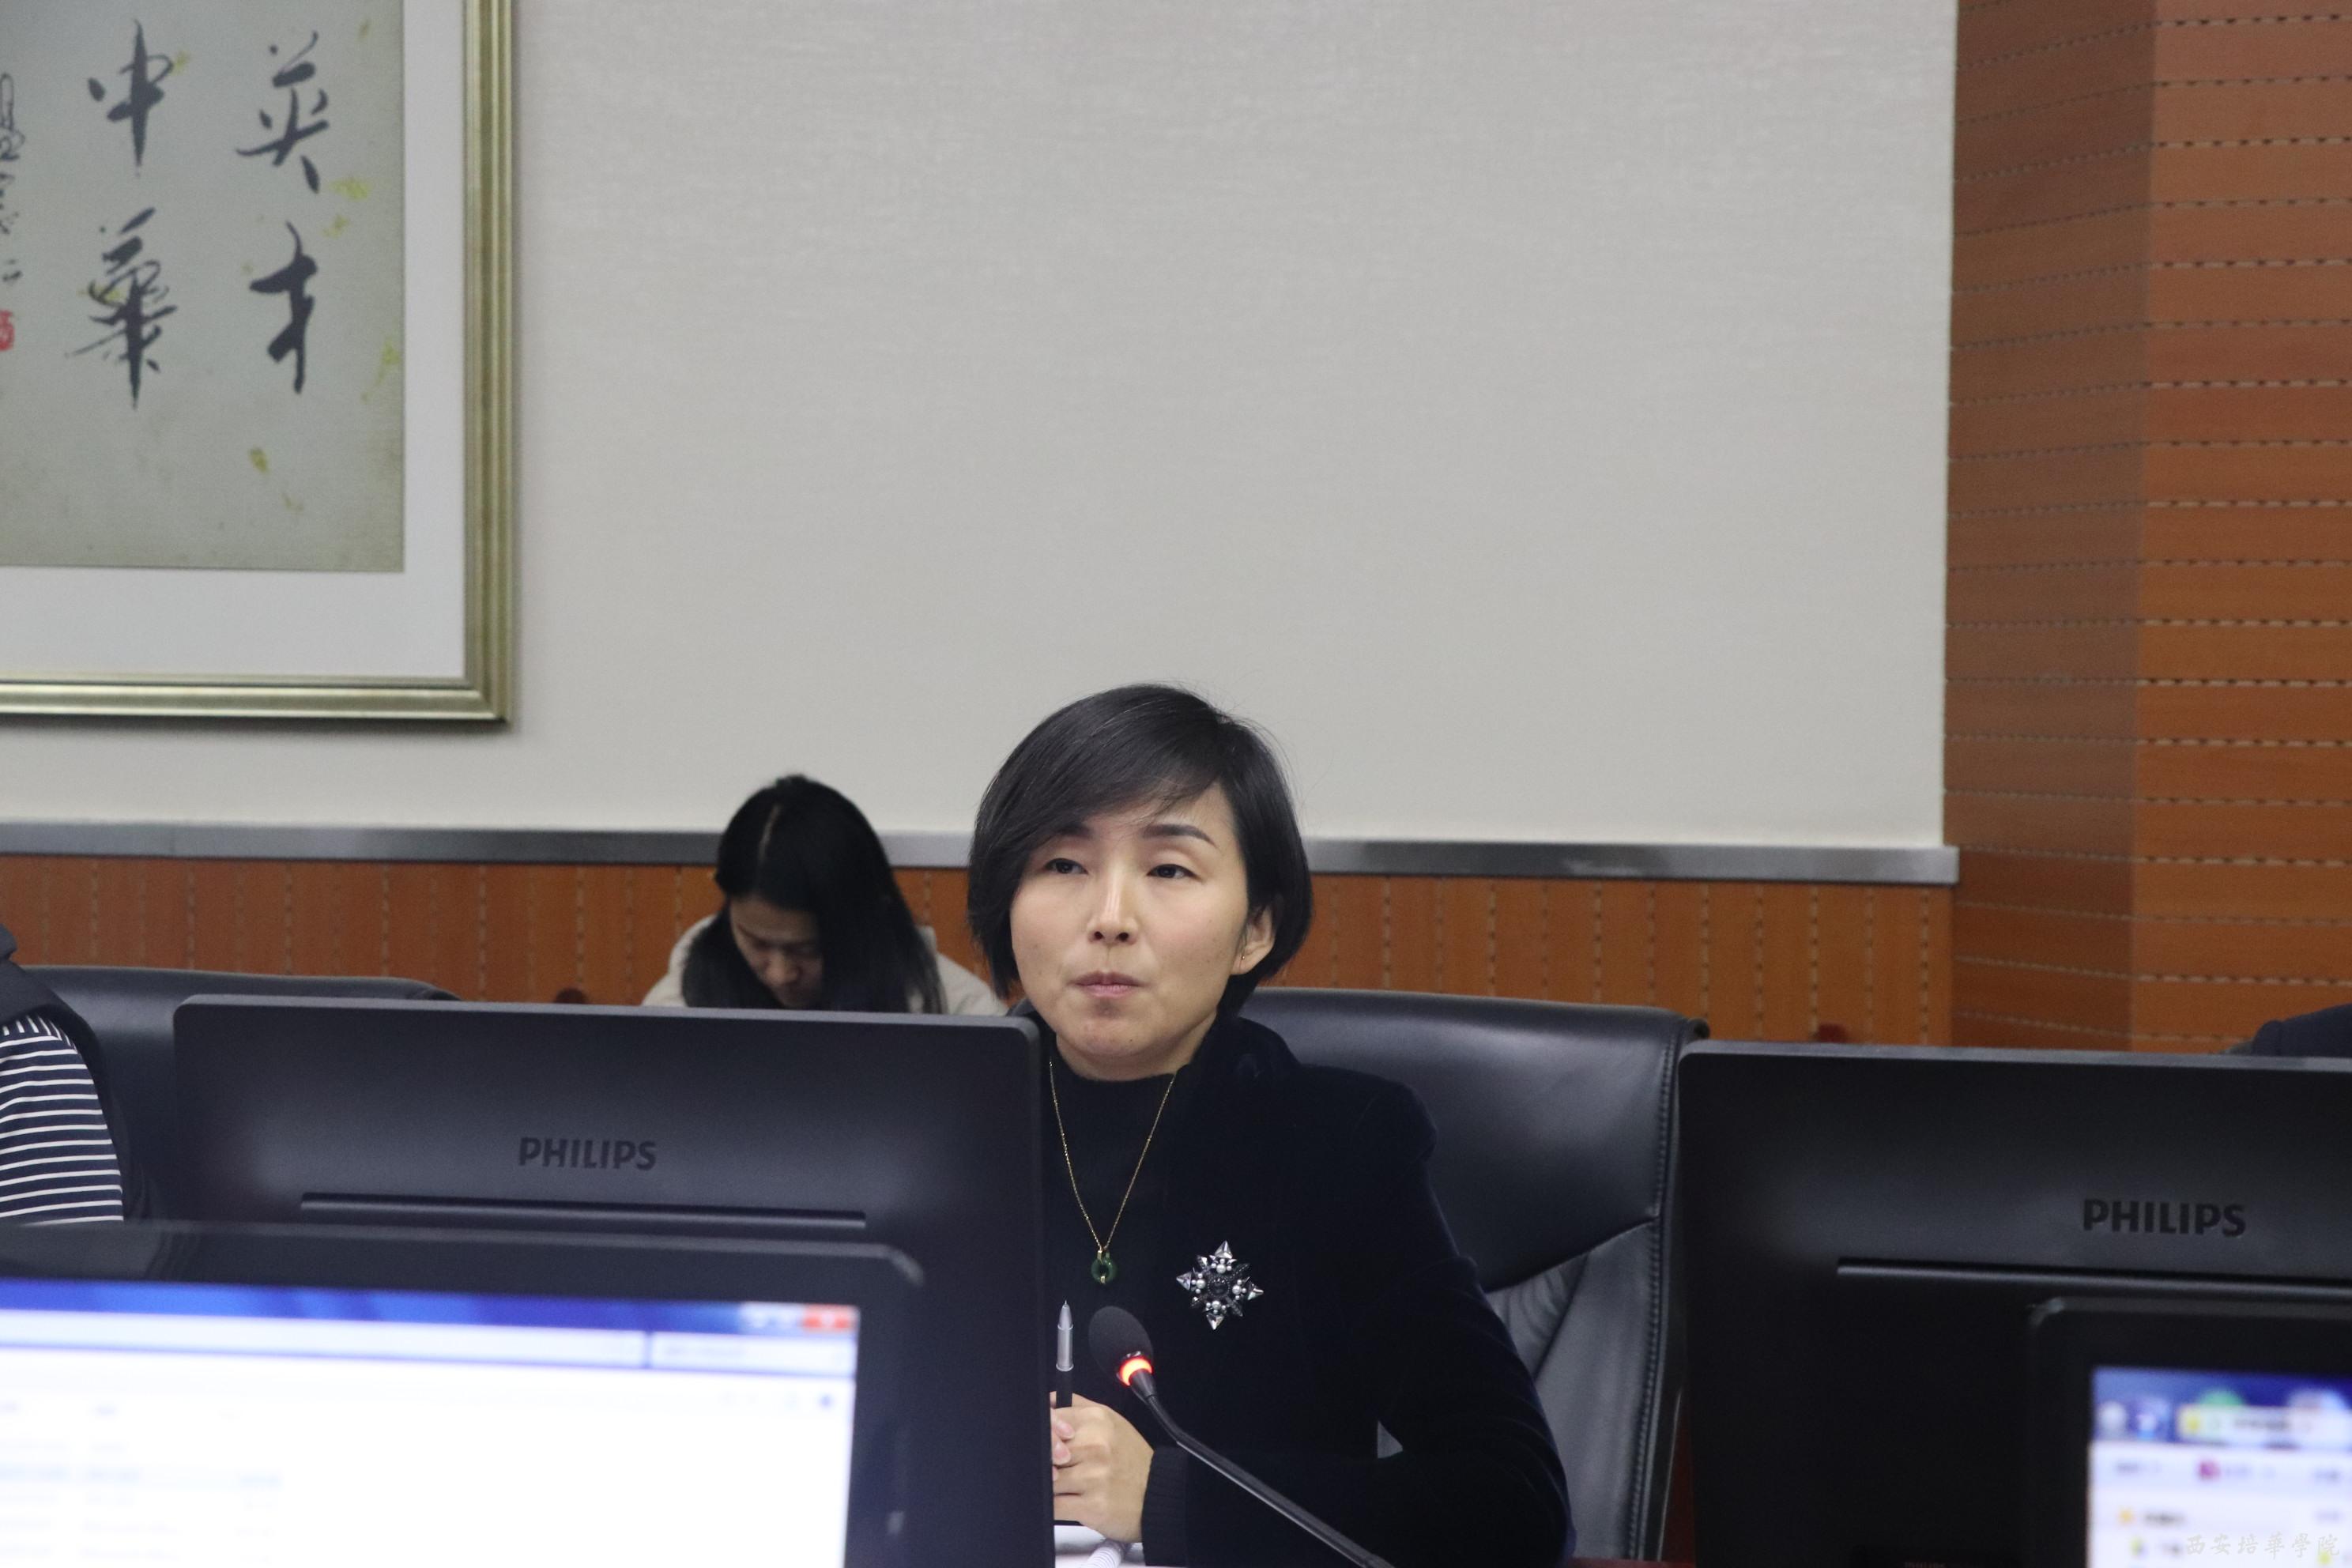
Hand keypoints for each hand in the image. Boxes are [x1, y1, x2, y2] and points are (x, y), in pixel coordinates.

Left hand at [1050, 1392, 1153, 1541]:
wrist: (1157, 1492)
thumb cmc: (1131, 1459)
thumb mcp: (1111, 1421)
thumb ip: (1077, 1407)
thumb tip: (1048, 1402)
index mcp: (1097, 1421)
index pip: (1050, 1421)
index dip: (1043, 1436)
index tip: (1045, 1445)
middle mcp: (1096, 1446)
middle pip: (1046, 1451)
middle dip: (1045, 1462)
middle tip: (1055, 1466)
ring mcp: (1094, 1477)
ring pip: (1048, 1479)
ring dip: (1050, 1484)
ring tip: (1062, 1485)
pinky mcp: (1092, 1506)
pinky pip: (1055, 1505)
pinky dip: (1053, 1505)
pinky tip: (1064, 1501)